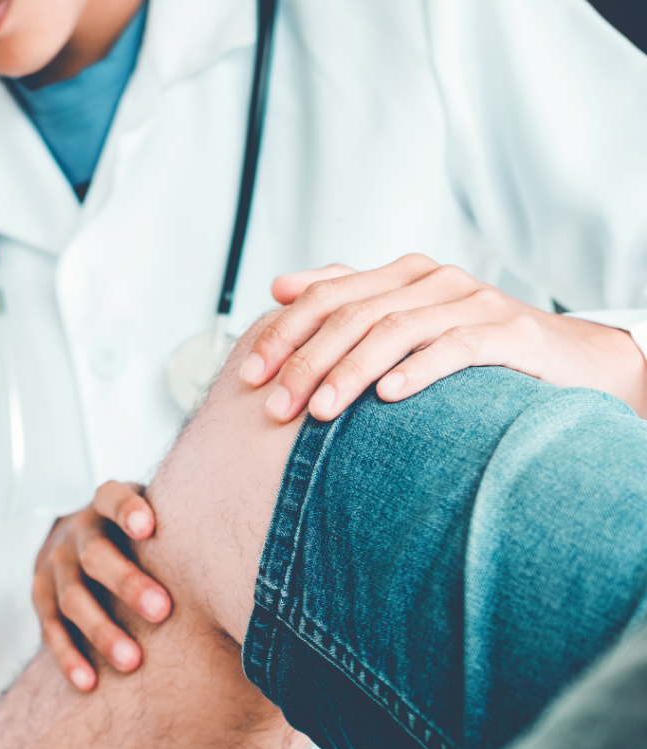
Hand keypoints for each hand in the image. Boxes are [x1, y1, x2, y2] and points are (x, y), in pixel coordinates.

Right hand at [33, 482, 171, 691]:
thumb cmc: (141, 537)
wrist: (82, 541)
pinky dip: (69, 656)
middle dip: (127, 582)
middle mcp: (76, 533)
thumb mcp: (158, 517)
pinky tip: (90, 681)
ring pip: (72, 597)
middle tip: (161, 610)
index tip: (150, 527)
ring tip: (132, 661)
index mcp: (105, 507)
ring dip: (101, 630)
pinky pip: (50, 630)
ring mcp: (55, 566)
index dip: (127, 510)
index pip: (111, 497)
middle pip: (94, 554)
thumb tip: (260, 540)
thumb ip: (188, 525)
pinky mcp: (41, 599)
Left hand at [239, 253, 646, 420]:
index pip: (325, 295)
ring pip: (395, 331)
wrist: (563, 359)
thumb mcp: (403, 319)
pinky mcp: (507, 332)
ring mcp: (471, 302)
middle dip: (306, 361)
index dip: (283, 334)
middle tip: (276, 406)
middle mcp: (432, 281)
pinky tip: (389, 396)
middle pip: (353, 315)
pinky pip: (455, 348)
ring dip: (351, 372)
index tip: (249, 376)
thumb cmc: (469, 345)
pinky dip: (419, 370)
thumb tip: (279, 287)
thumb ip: (345, 300)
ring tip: (319, 411)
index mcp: (400, 275)